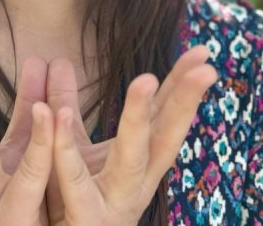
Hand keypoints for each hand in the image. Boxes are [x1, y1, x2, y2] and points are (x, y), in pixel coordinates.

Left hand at [46, 47, 217, 225]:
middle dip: (183, 102)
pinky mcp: (84, 219)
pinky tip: (58, 115)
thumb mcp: (69, 147)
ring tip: (144, 80)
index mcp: (139, 163)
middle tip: (204, 70)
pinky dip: (67, 150)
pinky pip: (75, 183)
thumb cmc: (66, 201)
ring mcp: (113, 203)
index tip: (202, 52)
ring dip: (137, 118)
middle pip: (165, 137)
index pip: (166, 118)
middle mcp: (135, 184)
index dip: (183, 87)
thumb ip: (64, 106)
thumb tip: (58, 62)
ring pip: (129, 159)